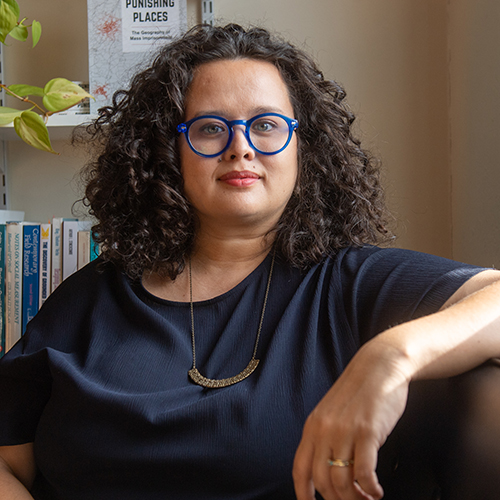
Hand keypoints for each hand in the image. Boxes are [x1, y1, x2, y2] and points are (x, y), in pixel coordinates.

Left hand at [292, 339, 411, 499]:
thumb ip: (326, 436)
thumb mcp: (331, 412)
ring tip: (367, 499)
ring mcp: (345, 431)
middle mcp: (325, 430)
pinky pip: (364, 473)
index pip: (300, 469)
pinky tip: (377, 491)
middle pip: (322, 481)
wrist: (379, 366)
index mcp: (313, 426)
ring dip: (355, 499)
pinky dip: (370, 490)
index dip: (303, 494)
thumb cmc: (359, 391)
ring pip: (342, 482)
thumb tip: (327, 469)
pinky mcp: (368, 432)